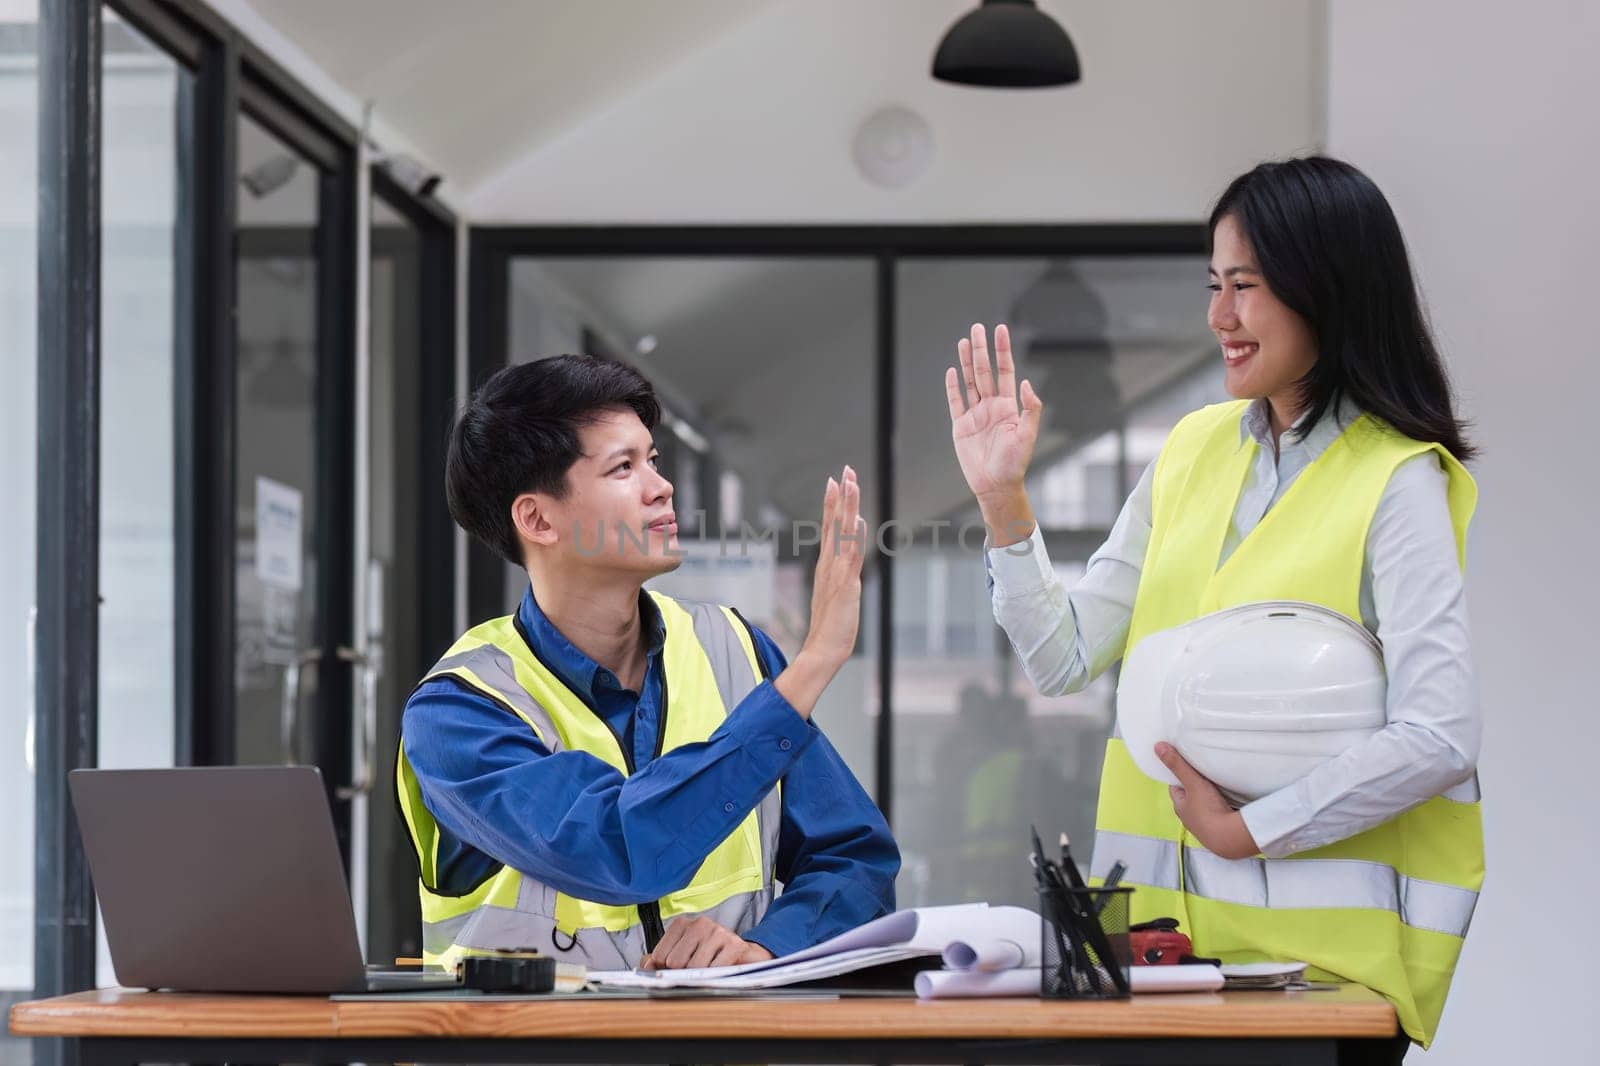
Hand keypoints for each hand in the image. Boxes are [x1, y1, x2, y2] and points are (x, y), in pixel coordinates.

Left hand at [637, 916, 774, 970]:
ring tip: (709, 970)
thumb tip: (646, 966)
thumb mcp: (680, 954)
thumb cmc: (706, 955)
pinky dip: (715, 977)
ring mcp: (718, 932)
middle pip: (675, 962)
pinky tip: (719, 971)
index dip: (666, 969)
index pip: (660, 956)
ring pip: (695, 967)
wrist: (741, 956)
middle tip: (695, 970)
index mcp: (682, 924)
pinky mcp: (734, 944)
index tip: (678, 968)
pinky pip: (715, 970)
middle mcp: (699, 923)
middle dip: (684, 973)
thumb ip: (658, 960)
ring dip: (701, 976)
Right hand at [801, 464, 865, 667]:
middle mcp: (830, 563)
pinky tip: (858, 523)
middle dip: (841, 495)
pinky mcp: (846, 585)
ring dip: (847, 508)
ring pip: (843, 533)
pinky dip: (854, 539)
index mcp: (827, 564)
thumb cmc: (831, 623)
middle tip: (844, 470)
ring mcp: (837, 572)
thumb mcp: (837, 590)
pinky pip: (851, 558)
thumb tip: (849, 547)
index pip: (830, 526)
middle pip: (835, 523)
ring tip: (850, 484)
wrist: (824, 648)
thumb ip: (841, 569)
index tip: (835, 480)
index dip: (833, 502)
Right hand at [945, 323, 1042, 507]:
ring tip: (964, 342)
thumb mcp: (1028, 436)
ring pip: (970, 382)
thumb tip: (1027, 383)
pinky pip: (956, 402)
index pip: (1004, 371)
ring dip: (967, 362)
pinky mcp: (961, 426)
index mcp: (1008, 406)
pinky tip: (953, 371)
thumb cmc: (1014, 464)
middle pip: (985, 371)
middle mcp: (991, 407)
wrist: (995, 485)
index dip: (1002, 351)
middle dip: (982, 349)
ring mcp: (975, 415)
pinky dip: (953, 387)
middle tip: (977, 328)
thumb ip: (1030, 408)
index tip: (1000, 331)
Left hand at [1156, 742, 1259, 860]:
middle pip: (1191, 798)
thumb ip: (1178, 765)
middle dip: (1196, 788)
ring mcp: (1205, 827)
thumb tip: (1158, 747)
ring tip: (1219, 789)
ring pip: (1204, 809)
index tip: (1186, 768)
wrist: (1229, 837)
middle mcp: (1190, 819)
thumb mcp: (1193, 783)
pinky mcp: (1219, 832)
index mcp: (1180, 807)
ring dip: (1210, 800)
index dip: (1180, 777)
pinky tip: (1230, 805)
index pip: (1176, 788)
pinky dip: (1222, 810)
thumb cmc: (1208, 811)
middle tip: (1205, 776)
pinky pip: (1219, 816)